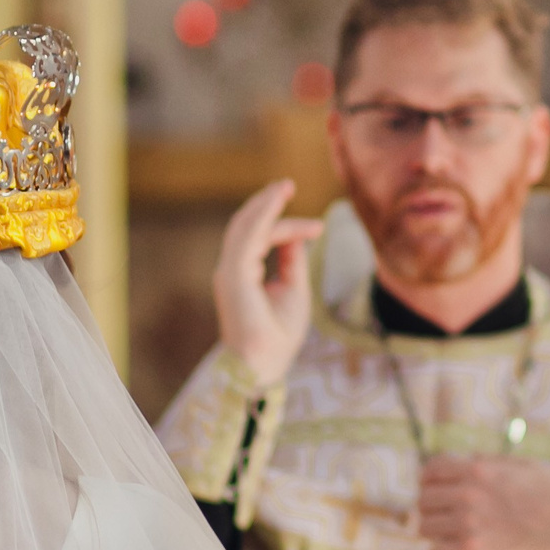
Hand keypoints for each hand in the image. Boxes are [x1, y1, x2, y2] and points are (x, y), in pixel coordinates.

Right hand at [211, 180, 325, 388]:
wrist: (265, 365)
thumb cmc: (278, 335)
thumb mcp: (294, 289)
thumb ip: (292, 260)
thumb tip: (297, 235)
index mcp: (244, 274)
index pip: (263, 238)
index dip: (289, 227)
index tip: (319, 227)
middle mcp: (232, 270)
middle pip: (248, 226)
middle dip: (267, 204)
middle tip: (288, 184)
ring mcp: (229, 272)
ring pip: (244, 226)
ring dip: (264, 204)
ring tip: (285, 186)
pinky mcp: (233, 275)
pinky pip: (246, 237)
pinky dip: (262, 216)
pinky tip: (276, 200)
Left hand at [416, 457, 549, 549]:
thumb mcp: (523, 466)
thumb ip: (493, 462)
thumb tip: (470, 458)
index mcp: (478, 470)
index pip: (431, 470)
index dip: (428, 480)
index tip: (433, 490)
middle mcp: (468, 494)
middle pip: (423, 501)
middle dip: (430, 509)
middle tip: (442, 518)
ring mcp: (469, 523)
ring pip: (425, 529)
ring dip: (434, 534)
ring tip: (448, 537)